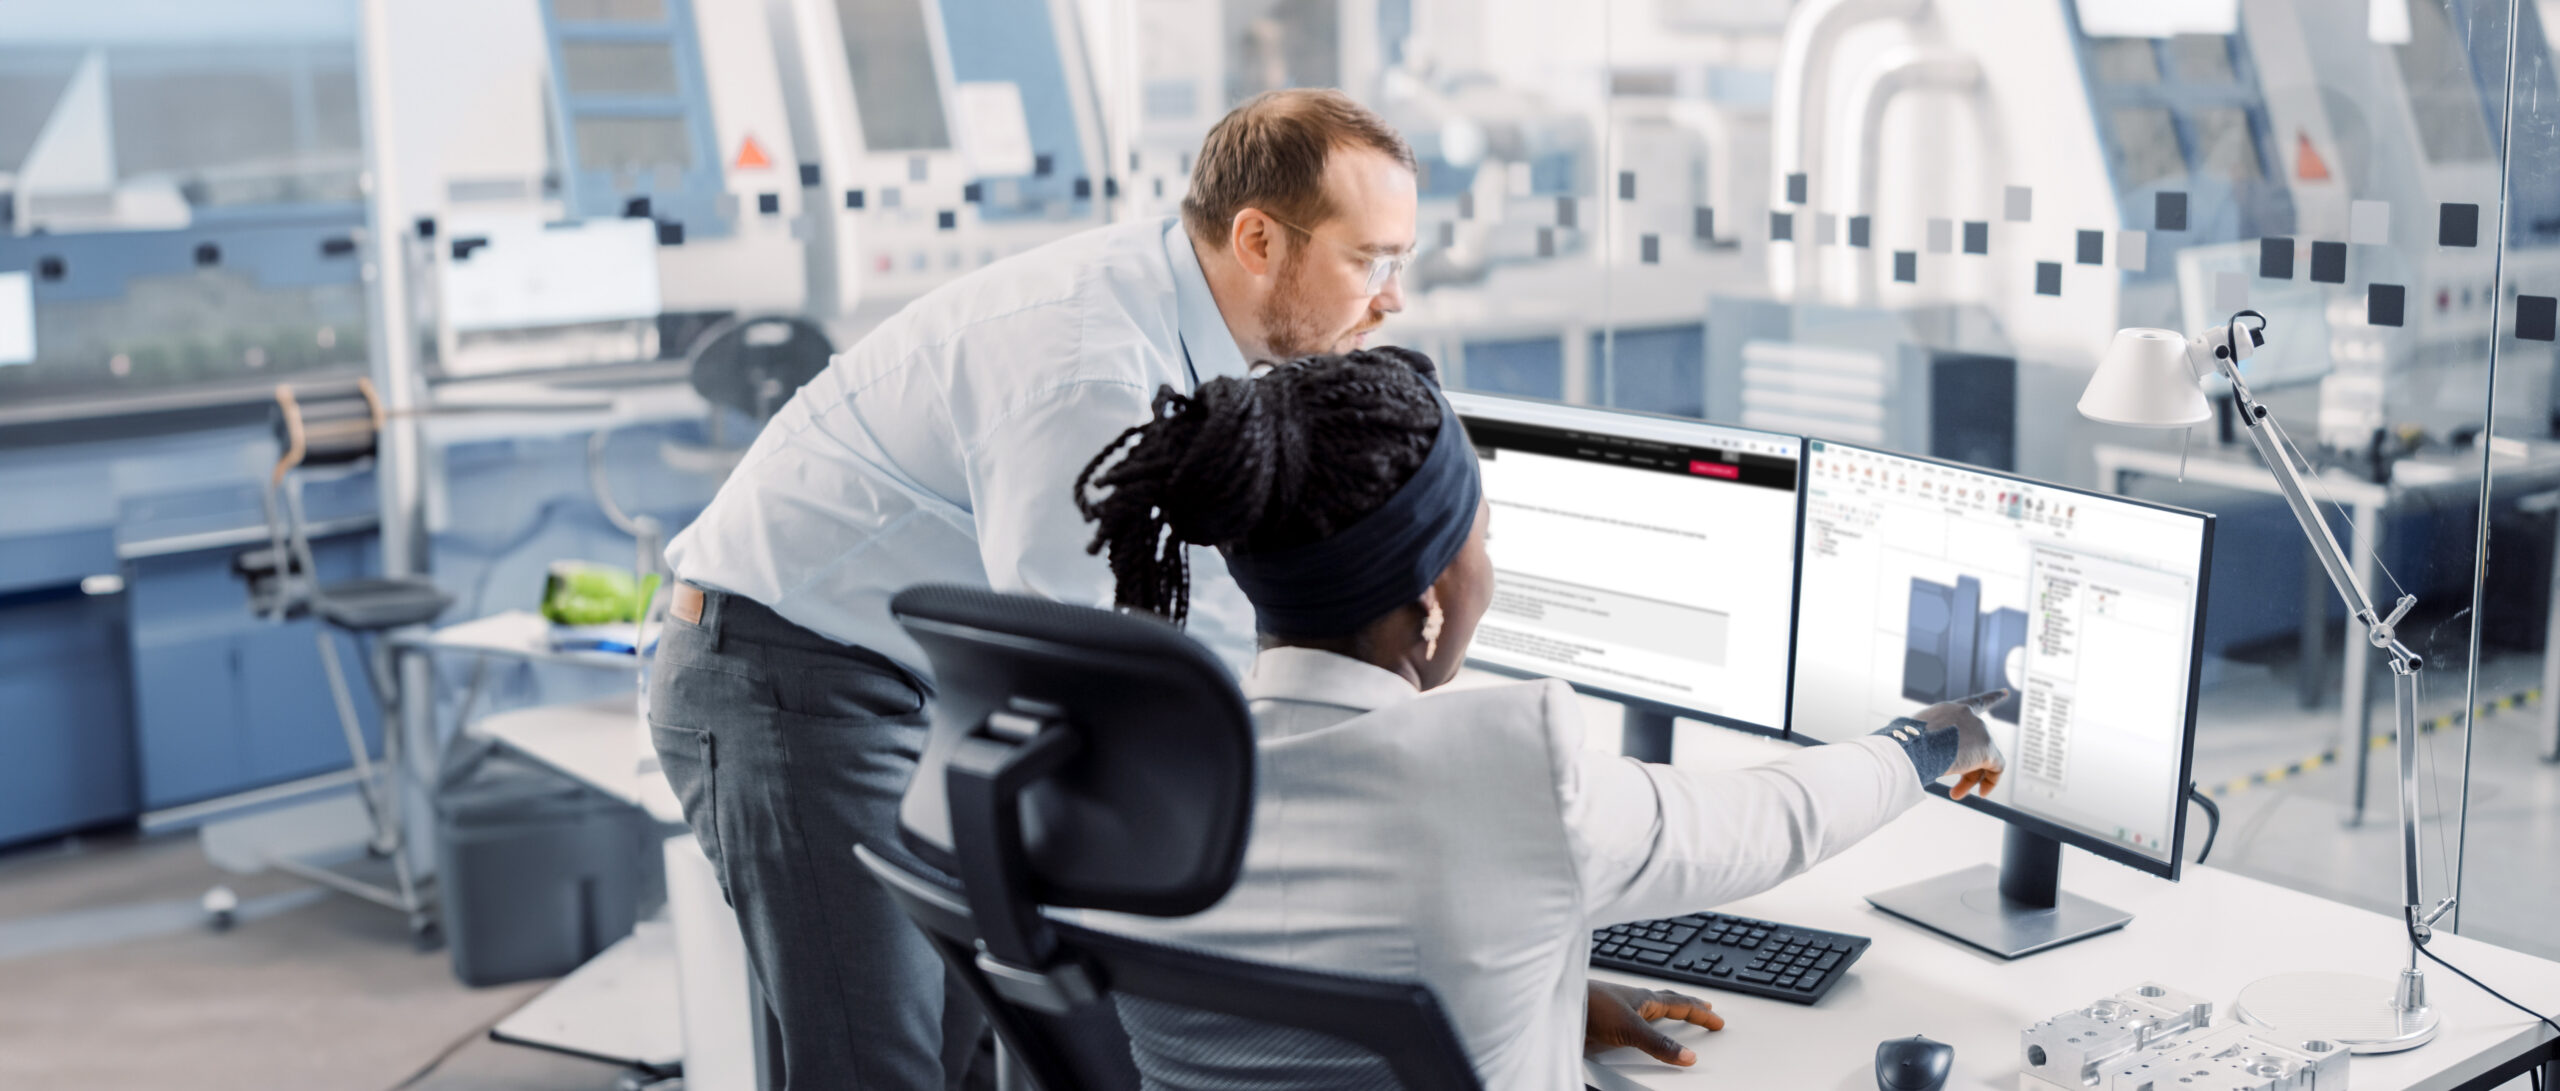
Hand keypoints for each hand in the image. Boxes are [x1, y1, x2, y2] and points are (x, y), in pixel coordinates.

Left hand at [1584, 980, 1723, 1064]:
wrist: (1557, 1003)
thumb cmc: (1590, 1004)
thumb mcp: (1630, 1028)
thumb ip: (1659, 1044)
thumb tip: (1687, 1056)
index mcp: (1646, 999)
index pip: (1682, 1004)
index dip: (1701, 1014)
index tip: (1718, 1020)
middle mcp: (1635, 1001)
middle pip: (1669, 1001)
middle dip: (1688, 1006)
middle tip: (1704, 1009)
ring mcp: (1621, 1008)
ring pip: (1651, 1009)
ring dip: (1667, 1011)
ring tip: (1676, 1014)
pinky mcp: (1607, 1019)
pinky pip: (1635, 1020)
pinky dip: (1646, 1023)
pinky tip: (1639, 1027)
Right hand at [1914, 695, 2004, 799]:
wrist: (1909, 749)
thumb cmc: (1902, 747)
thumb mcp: (1913, 738)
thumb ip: (1926, 741)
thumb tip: (1918, 757)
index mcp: (1948, 709)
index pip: (1974, 702)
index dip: (1992, 697)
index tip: (2006, 692)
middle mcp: (1966, 714)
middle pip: (1976, 743)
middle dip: (1967, 768)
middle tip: (1954, 789)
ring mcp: (1979, 728)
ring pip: (1983, 758)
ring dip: (1970, 778)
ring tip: (1956, 794)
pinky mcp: (1987, 746)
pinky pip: (1997, 767)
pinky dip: (1991, 781)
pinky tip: (1981, 794)